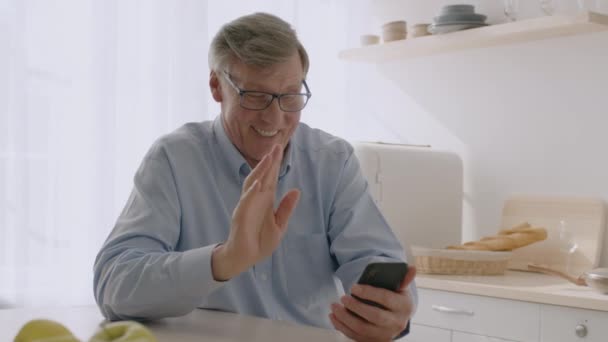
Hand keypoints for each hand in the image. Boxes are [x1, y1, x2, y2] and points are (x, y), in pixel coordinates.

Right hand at [212, 145, 299, 279]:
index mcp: (266, 200)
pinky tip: (258, 183)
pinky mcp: (241, 215)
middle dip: (269, 162)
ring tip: (268, 159)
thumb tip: (296, 190)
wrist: (245, 258)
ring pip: (253, 183)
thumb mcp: (280, 225)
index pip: (271, 178)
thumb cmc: (260, 241)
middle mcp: (256, 199)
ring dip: (260, 171)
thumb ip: (286, 208)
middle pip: (263, 176)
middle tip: (276, 146)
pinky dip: (252, 191)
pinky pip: (246, 201)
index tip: (280, 149)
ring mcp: (247, 205)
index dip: (275, 164)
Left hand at [329, 266, 416, 341]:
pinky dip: (342, 327)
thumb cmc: (396, 299)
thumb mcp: (401, 288)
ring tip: (334, 307)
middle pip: (374, 316)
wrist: (398, 319)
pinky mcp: (374, 341)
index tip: (353, 287)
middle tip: (343, 297)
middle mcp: (396, 323)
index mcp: (404, 306)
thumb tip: (411, 267)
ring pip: (362, 329)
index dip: (369, 293)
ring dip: (345, 318)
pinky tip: (334, 317)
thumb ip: (403, 278)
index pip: (385, 298)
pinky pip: (355, 336)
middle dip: (356, 307)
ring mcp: (385, 335)